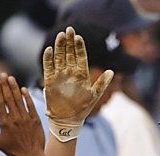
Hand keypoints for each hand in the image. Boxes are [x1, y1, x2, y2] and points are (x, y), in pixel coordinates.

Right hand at [0, 74, 44, 155]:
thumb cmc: (13, 151)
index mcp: (4, 123)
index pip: (0, 104)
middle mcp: (14, 119)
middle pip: (9, 98)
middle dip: (5, 85)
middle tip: (3, 74)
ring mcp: (25, 119)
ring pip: (19, 100)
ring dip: (14, 88)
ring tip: (11, 78)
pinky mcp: (35, 120)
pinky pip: (30, 106)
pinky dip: (27, 97)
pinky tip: (23, 89)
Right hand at [42, 26, 113, 140]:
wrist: (68, 121)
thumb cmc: (82, 110)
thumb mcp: (94, 96)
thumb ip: (102, 83)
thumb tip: (112, 71)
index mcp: (81, 75)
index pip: (81, 56)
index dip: (79, 46)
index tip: (78, 37)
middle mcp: (70, 73)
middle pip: (69, 53)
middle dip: (69, 41)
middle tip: (69, 30)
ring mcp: (60, 76)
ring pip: (59, 57)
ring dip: (59, 46)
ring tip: (60, 36)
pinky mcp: (50, 81)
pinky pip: (48, 67)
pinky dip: (48, 59)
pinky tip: (49, 50)